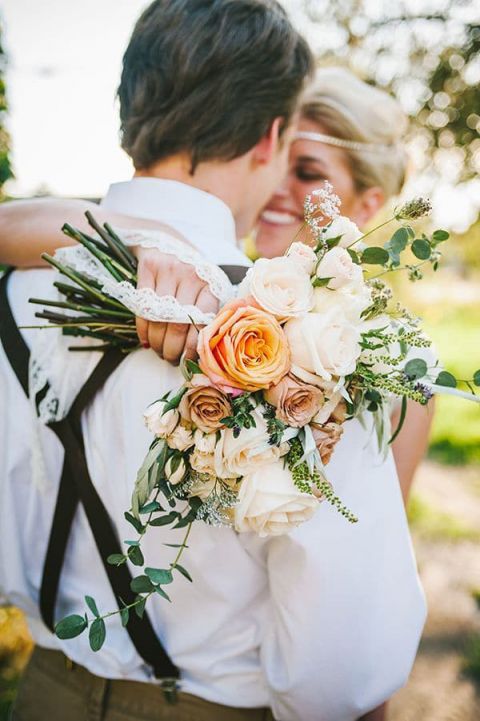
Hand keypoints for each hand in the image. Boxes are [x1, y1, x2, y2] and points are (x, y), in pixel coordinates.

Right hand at [135, 247, 219, 364]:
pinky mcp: (149, 266)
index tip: (187, 360)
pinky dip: (143, 329)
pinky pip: (143, 307)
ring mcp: (169, 269)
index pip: (201, 322)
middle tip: (169, 359)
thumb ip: (205, 313)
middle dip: (171, 349)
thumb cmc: (191, 273)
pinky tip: (146, 340)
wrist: (169, 240)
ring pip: (159, 318)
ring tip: (158, 351)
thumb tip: (202, 352)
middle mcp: (191, 275)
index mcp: (210, 284)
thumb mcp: (205, 288)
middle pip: (178, 324)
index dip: (193, 346)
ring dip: (157, 342)